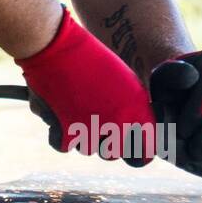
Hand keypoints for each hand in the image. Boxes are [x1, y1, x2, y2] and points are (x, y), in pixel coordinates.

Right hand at [16, 7, 156, 165]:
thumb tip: (133, 128)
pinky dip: (60, 134)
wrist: (56, 48)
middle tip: (95, 121)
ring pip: (87, 148)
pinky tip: (60, 114)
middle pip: (112, 153)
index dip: (137, 149)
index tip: (129, 143)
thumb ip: (132, 109)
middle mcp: (118, 127)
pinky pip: (64, 146)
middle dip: (104, 142)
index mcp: (137, 113)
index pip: (145, 152)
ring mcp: (91, 133)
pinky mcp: (65, 134)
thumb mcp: (123, 81)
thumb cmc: (90, 58)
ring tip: (74, 107)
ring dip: (81, 135)